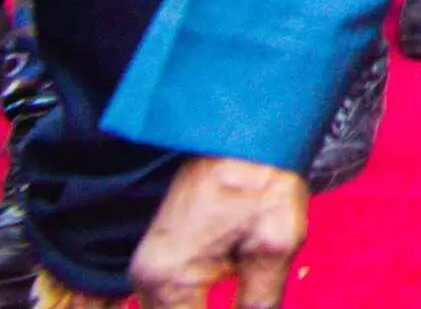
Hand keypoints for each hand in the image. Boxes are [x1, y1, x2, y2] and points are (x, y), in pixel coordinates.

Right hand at [129, 154, 307, 307]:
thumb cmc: (260, 179)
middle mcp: (148, 278)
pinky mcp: (161, 260)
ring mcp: (149, 269)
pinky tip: (221, 302)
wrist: (243, 130)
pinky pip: (169, 305)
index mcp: (170, 279)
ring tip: (244, 300)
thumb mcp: (272, 248)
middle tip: (252, 304)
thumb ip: (261, 302)